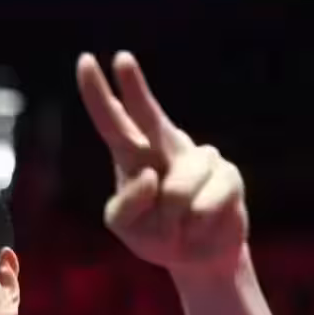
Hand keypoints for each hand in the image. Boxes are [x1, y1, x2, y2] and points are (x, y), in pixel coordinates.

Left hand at [77, 52, 247, 275]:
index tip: (85, 62)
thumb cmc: (157, 236)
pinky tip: (200, 227)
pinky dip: (195, 228)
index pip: (114, 121)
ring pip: (176, 191)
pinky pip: (202, 207)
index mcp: (134, 155)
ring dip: (173, 222)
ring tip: (179, 226)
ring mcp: (200, 158)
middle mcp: (166, 148)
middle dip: (134, 89)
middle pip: (148, 115)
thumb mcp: (126, 227)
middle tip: (121, 57)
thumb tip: (151, 175)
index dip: (98, 94)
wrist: (198, 256)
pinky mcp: (228, 175)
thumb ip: (126, 205)